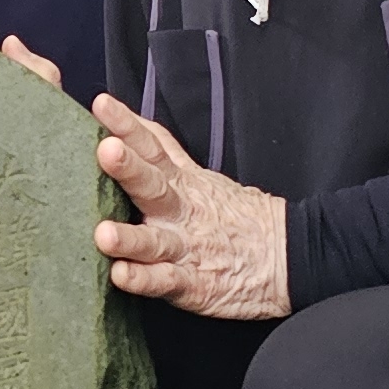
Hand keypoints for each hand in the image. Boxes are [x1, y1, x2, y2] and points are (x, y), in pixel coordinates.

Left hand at [88, 93, 289, 318]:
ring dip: (129, 237)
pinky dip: (144, 280)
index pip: (152, 148)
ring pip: (154, 241)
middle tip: (106, 151)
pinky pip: (166, 281)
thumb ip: (164, 150)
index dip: (128, 125)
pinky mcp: (192, 283)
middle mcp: (179, 212)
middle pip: (153, 186)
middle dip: (129, 169)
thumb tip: (130, 121)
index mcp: (180, 183)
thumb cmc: (233, 214)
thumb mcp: (200, 176)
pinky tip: (121, 276)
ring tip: (104, 234)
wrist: (285, 256)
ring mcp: (185, 248)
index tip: (102, 104)